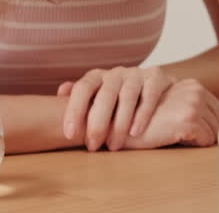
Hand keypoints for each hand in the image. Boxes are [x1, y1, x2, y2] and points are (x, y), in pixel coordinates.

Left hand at [56, 66, 177, 150]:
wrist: (157, 89)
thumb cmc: (119, 100)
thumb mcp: (98, 97)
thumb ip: (81, 97)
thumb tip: (60, 92)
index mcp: (97, 76)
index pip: (82, 88)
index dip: (74, 110)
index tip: (70, 135)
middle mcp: (116, 73)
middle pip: (105, 94)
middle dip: (97, 122)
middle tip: (93, 146)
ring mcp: (137, 73)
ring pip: (128, 95)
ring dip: (120, 122)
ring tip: (114, 146)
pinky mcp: (157, 77)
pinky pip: (150, 94)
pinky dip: (142, 114)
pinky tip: (135, 132)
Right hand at [122, 78, 218, 148]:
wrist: (119, 124)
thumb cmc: (145, 122)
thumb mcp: (172, 107)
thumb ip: (193, 108)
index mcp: (193, 85)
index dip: (214, 127)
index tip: (203, 136)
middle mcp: (196, 89)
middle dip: (211, 134)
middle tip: (191, 141)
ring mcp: (193, 102)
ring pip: (216, 132)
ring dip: (201, 141)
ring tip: (180, 139)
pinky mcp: (188, 118)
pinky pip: (207, 140)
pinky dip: (196, 146)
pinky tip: (176, 141)